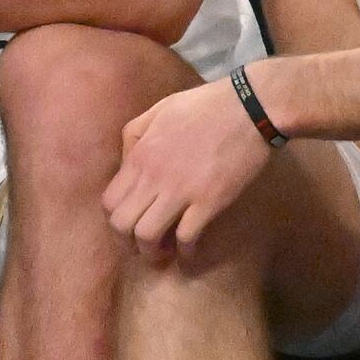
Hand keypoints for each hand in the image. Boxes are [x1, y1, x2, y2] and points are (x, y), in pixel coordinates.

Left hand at [103, 75, 274, 255]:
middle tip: (142, 247)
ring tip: (164, 254)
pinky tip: (191, 252)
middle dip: (128, 243)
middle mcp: (154, 176)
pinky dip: (186, 251)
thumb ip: (135, 135)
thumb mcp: (159, 109)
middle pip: (122, 225)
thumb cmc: (206, 105)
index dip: (115, 221)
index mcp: (140, 155)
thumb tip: (126, 166)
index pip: (109, 202)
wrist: (250, 107)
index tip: (129, 227)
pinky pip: (187, 237)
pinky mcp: (209, 201)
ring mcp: (181, 190)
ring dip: (153, 252)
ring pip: (147, 236)